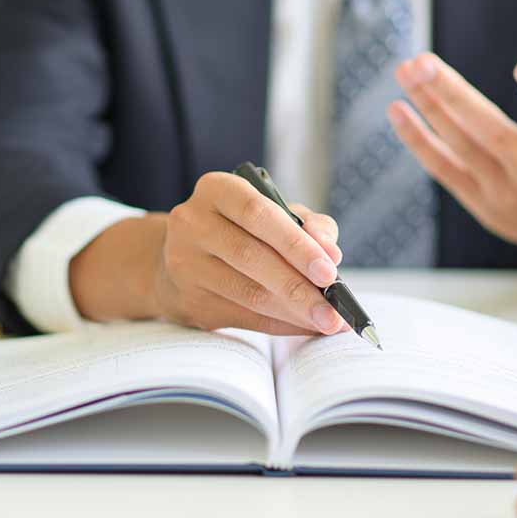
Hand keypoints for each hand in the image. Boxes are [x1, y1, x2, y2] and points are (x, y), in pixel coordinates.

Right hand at [71, 172, 345, 334]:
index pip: (257, 213)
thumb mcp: (274, 214)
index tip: (329, 270)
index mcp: (216, 190)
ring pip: (247, 293)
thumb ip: (309, 225)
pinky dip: (279, 325)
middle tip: (335, 311)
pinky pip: (243, 317)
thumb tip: (332, 254)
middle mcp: (192, 223)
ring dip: (294, 312)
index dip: (296, 243)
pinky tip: (304, 327)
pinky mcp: (187, 300)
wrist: (182, 259)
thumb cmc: (241, 230)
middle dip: (300, 287)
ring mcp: (184, 263)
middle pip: (252, 257)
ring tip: (326, 323)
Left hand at [388, 39, 516, 266]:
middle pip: (491, 131)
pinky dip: (418, 141)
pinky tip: (398, 110)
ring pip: (458, 146)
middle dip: (453, 96)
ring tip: (406, 70)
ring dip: (428, 107)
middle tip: (423, 62)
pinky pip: (441, 168)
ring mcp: (503, 191)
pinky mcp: (478, 200)